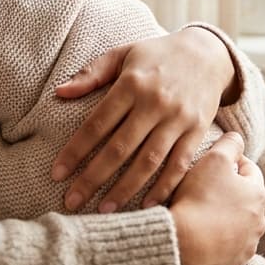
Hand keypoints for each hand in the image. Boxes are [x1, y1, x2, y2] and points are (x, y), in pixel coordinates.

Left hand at [50, 28, 237, 211]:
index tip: (57, 173)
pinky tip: (147, 206)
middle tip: (72, 201)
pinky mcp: (197, 132)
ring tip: (103, 210)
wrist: (207, 54)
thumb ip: (91, 73)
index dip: (75, 150)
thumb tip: (59, 92)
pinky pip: (179, 165)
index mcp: (131, 84)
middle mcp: (154, 103)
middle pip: (119, 148)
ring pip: (148, 161)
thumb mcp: (122, 54)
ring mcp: (177, 119)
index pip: (97, 123)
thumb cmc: (156, 56)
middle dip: (93, 178)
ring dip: (125, 189)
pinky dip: (163, 187)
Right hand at [169, 131, 264, 264]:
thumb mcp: (214, 159)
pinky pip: (227, 247)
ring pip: (237, 224)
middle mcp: (259, 221)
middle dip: (228, 191)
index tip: (212, 163)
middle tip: (202, 187)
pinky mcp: (233, 264)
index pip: (249, 169)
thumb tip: (237, 138)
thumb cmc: (200, 198)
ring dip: (224, 217)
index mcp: (257, 194)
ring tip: (199, 212)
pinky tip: (200, 234)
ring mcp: (247, 245)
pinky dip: (217, 240)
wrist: (186, 244)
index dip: (231, 162)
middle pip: (244, 198)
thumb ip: (229, 144)